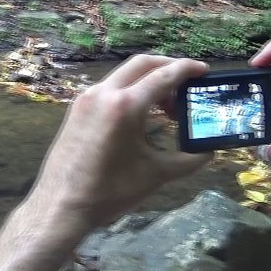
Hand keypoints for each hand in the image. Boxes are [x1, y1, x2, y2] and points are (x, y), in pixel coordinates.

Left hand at [28, 55, 211, 235]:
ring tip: (167, 104)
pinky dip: (130, 90)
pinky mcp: (77, 108)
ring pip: (123, 75)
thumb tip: (208, 152)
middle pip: (142, 64)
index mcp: (125, 105)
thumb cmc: (109, 192)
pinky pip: (110, 88)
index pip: (163, 76)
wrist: (62, 206)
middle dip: (168, 67)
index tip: (204, 70)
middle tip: (188, 81)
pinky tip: (142, 113)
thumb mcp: (156, 175)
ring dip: (148, 80)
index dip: (187, 69)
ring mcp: (87, 99)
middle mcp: (104, 93)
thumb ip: (188, 160)